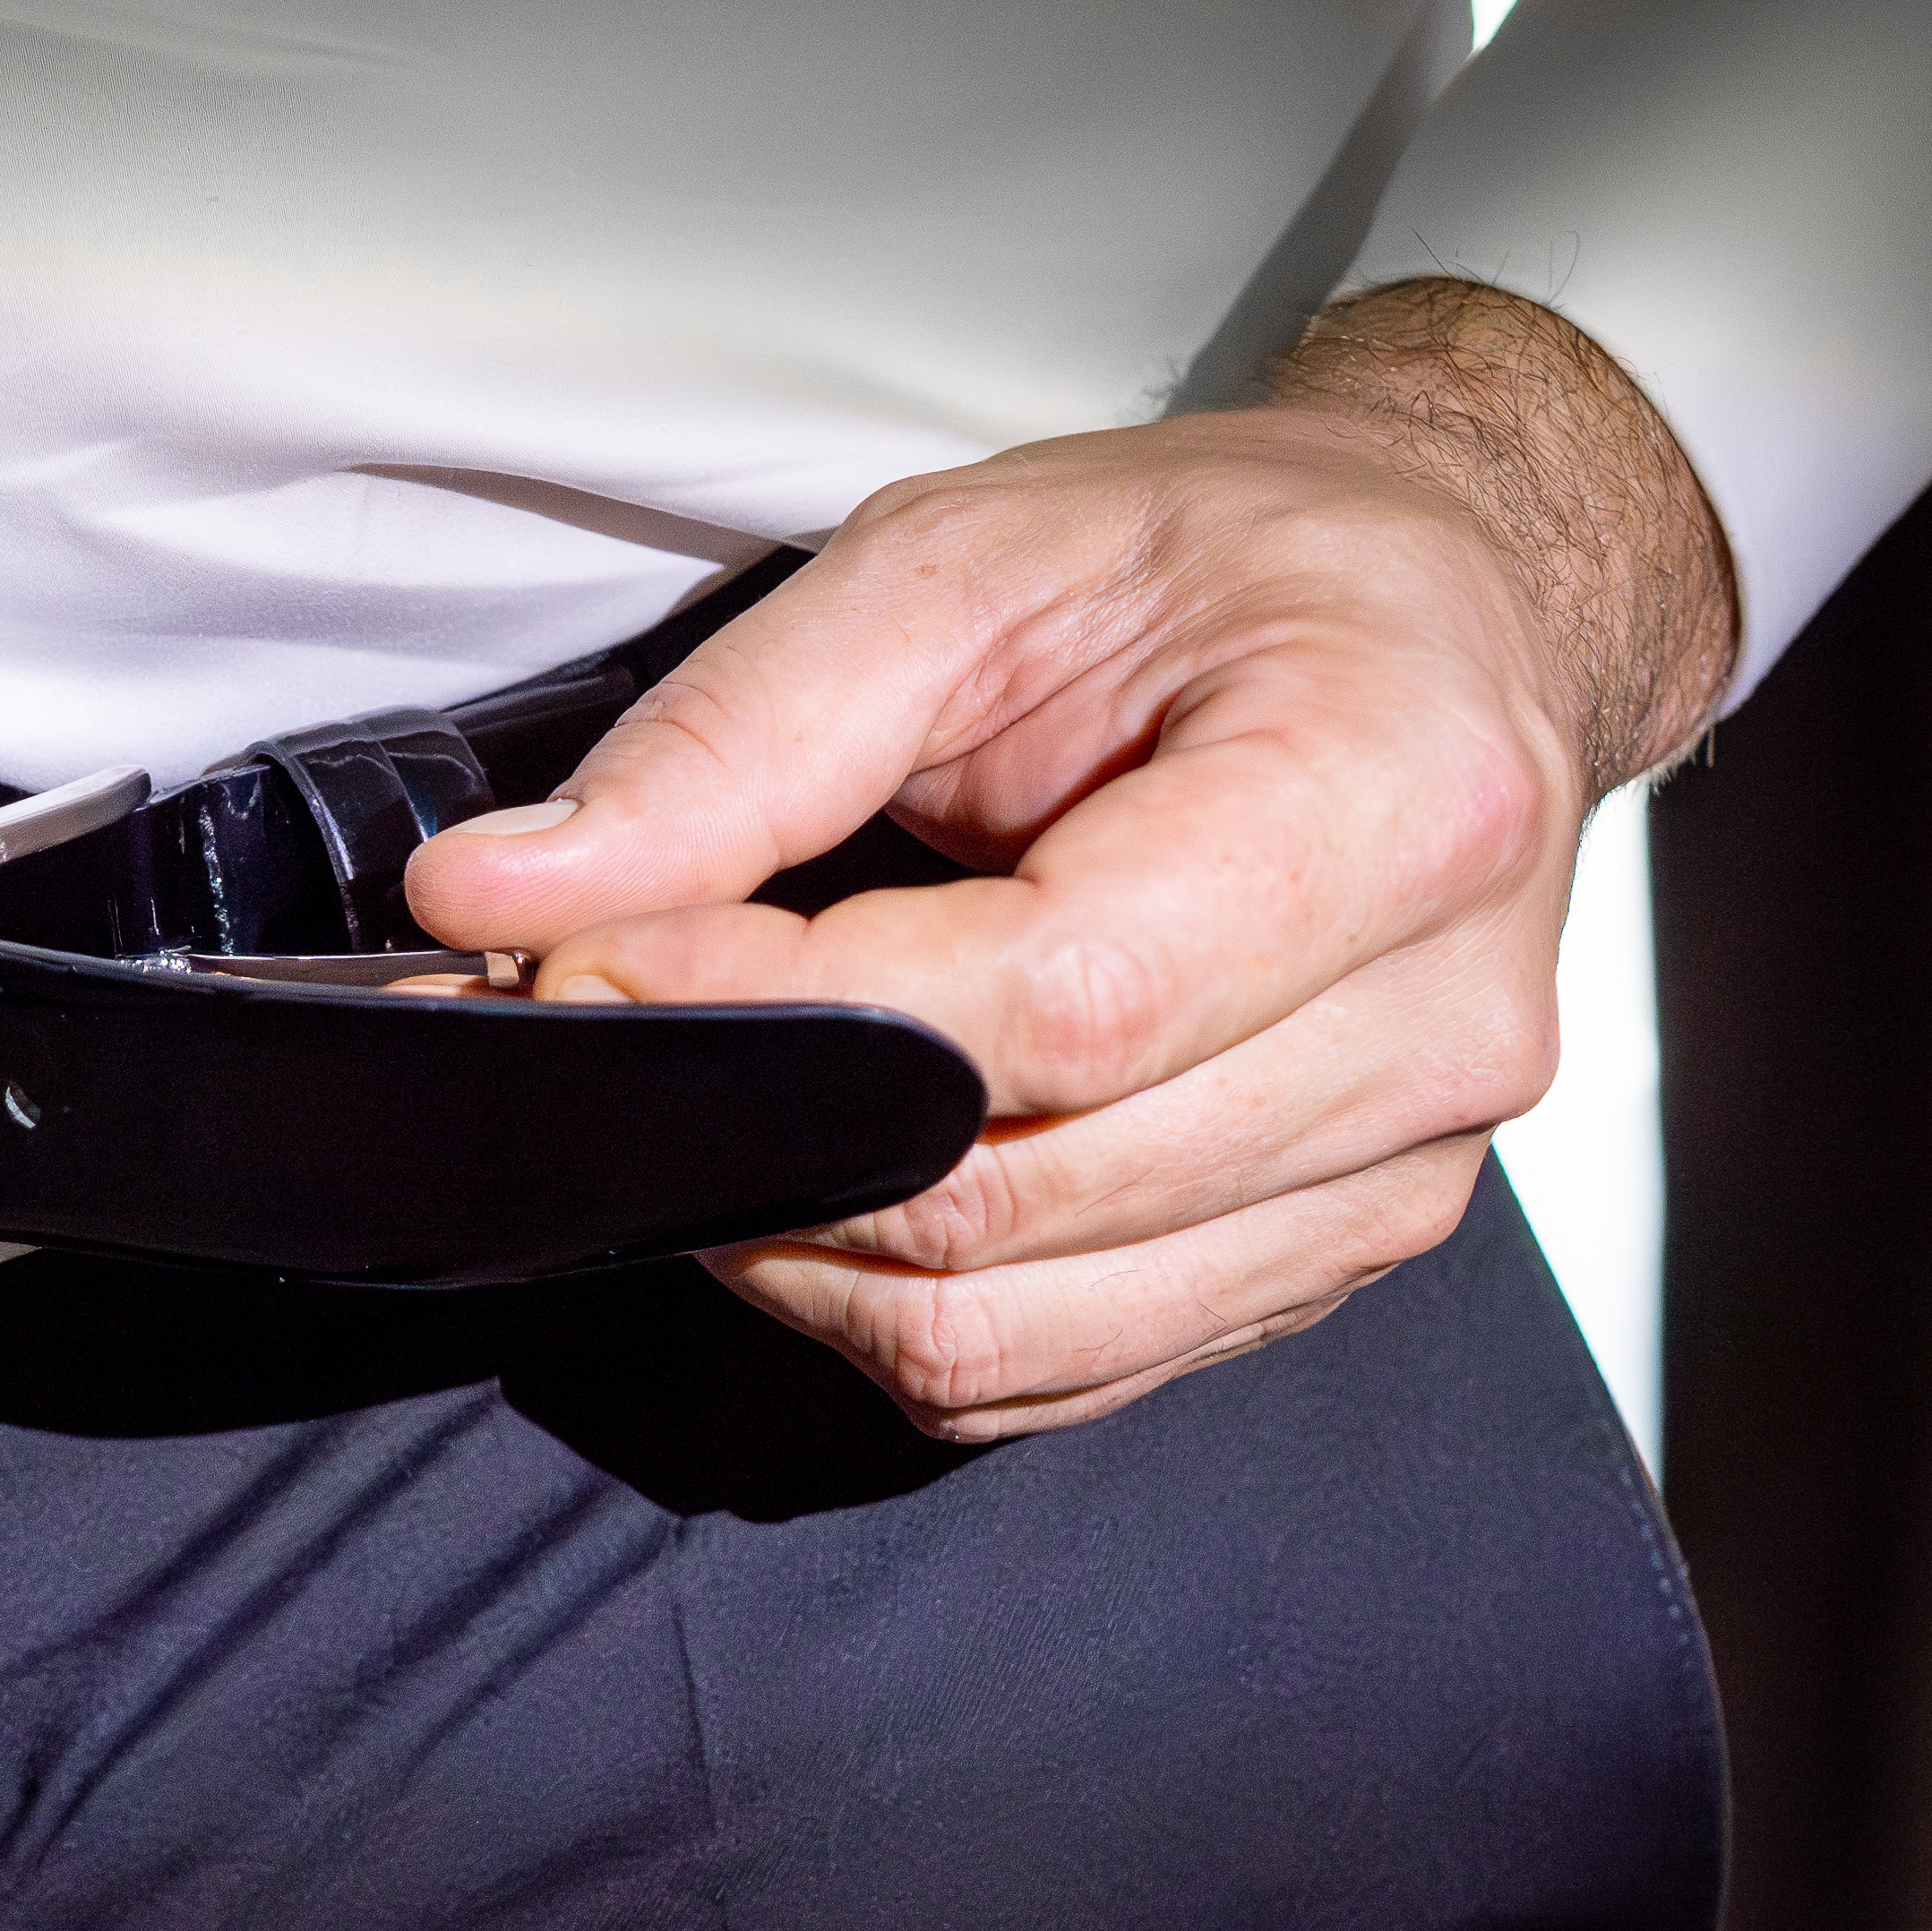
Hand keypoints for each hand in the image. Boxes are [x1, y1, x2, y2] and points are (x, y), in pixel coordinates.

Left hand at [408, 280, 1733, 1438]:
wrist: (1433, 627)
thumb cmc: (1219, 571)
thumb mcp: (961, 561)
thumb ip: (732, 741)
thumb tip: (498, 893)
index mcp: (1397, 805)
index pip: (1055, 1008)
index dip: (785, 1016)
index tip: (590, 955)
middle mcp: (1433, 1029)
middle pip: (1015, 1195)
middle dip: (749, 1123)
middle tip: (596, 1001)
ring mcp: (1394, 1179)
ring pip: (1006, 1328)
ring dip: (793, 1236)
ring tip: (706, 1084)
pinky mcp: (1319, 1263)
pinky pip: (1050, 1369)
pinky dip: (884, 1301)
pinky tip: (825, 1168)